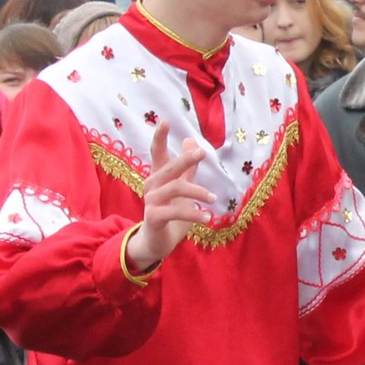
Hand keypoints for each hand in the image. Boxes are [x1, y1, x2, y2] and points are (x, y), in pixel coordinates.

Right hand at [124, 122, 217, 275]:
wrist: (156, 243)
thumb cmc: (171, 213)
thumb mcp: (182, 189)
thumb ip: (187, 168)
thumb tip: (191, 141)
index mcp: (158, 177)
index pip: (157, 152)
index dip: (160, 137)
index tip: (166, 121)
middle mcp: (152, 186)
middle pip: (169, 167)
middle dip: (185, 158)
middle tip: (201, 152)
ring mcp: (151, 201)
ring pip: (175, 188)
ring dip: (197, 192)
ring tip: (213, 198)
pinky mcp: (154, 217)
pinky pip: (176, 212)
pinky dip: (193, 214)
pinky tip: (207, 217)